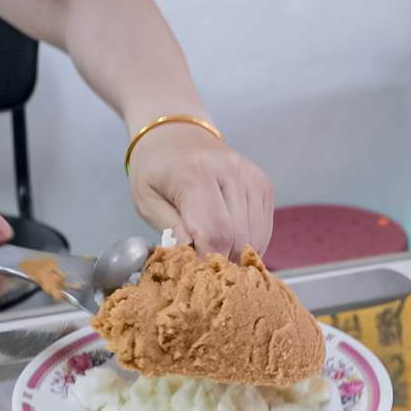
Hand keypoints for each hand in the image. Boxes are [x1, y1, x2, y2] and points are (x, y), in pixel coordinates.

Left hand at [127, 123, 273, 261]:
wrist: (176, 134)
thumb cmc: (156, 170)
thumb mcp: (147, 202)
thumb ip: (171, 231)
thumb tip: (191, 261)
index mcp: (195, 174)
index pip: (216, 232)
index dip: (208, 261)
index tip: (195, 276)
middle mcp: (230, 171)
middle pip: (239, 238)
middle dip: (221, 262)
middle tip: (201, 268)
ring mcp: (251, 177)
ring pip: (255, 237)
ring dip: (235, 255)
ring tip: (212, 252)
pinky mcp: (263, 184)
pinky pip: (263, 230)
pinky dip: (248, 244)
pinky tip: (228, 241)